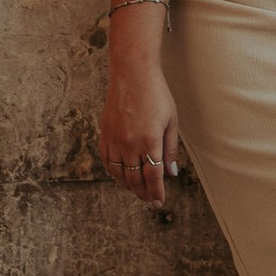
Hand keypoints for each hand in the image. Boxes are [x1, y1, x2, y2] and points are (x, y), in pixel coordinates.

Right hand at [100, 35, 184, 203]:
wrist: (132, 74)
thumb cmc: (156, 94)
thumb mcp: (171, 121)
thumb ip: (170, 149)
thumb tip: (171, 173)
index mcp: (149, 140)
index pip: (153, 177)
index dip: (156, 192)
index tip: (159, 201)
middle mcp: (130, 144)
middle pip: (135, 179)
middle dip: (144, 193)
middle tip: (150, 199)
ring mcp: (115, 140)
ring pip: (119, 173)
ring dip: (129, 185)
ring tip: (138, 190)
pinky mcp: (105, 134)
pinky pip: (107, 161)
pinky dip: (113, 172)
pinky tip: (121, 175)